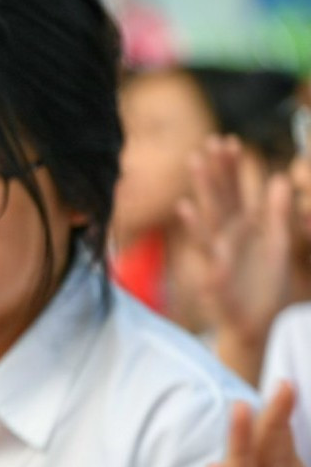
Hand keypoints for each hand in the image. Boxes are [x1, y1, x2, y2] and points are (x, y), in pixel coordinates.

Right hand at [178, 135, 296, 347]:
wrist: (258, 326)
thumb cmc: (268, 289)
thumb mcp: (282, 246)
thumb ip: (279, 214)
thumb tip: (280, 178)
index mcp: (246, 229)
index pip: (237, 192)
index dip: (233, 168)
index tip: (229, 140)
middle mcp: (229, 237)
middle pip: (221, 198)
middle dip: (216, 170)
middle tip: (210, 140)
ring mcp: (220, 254)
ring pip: (211, 215)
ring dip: (203, 189)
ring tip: (197, 162)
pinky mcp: (216, 273)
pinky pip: (206, 247)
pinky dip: (195, 228)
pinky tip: (185, 209)